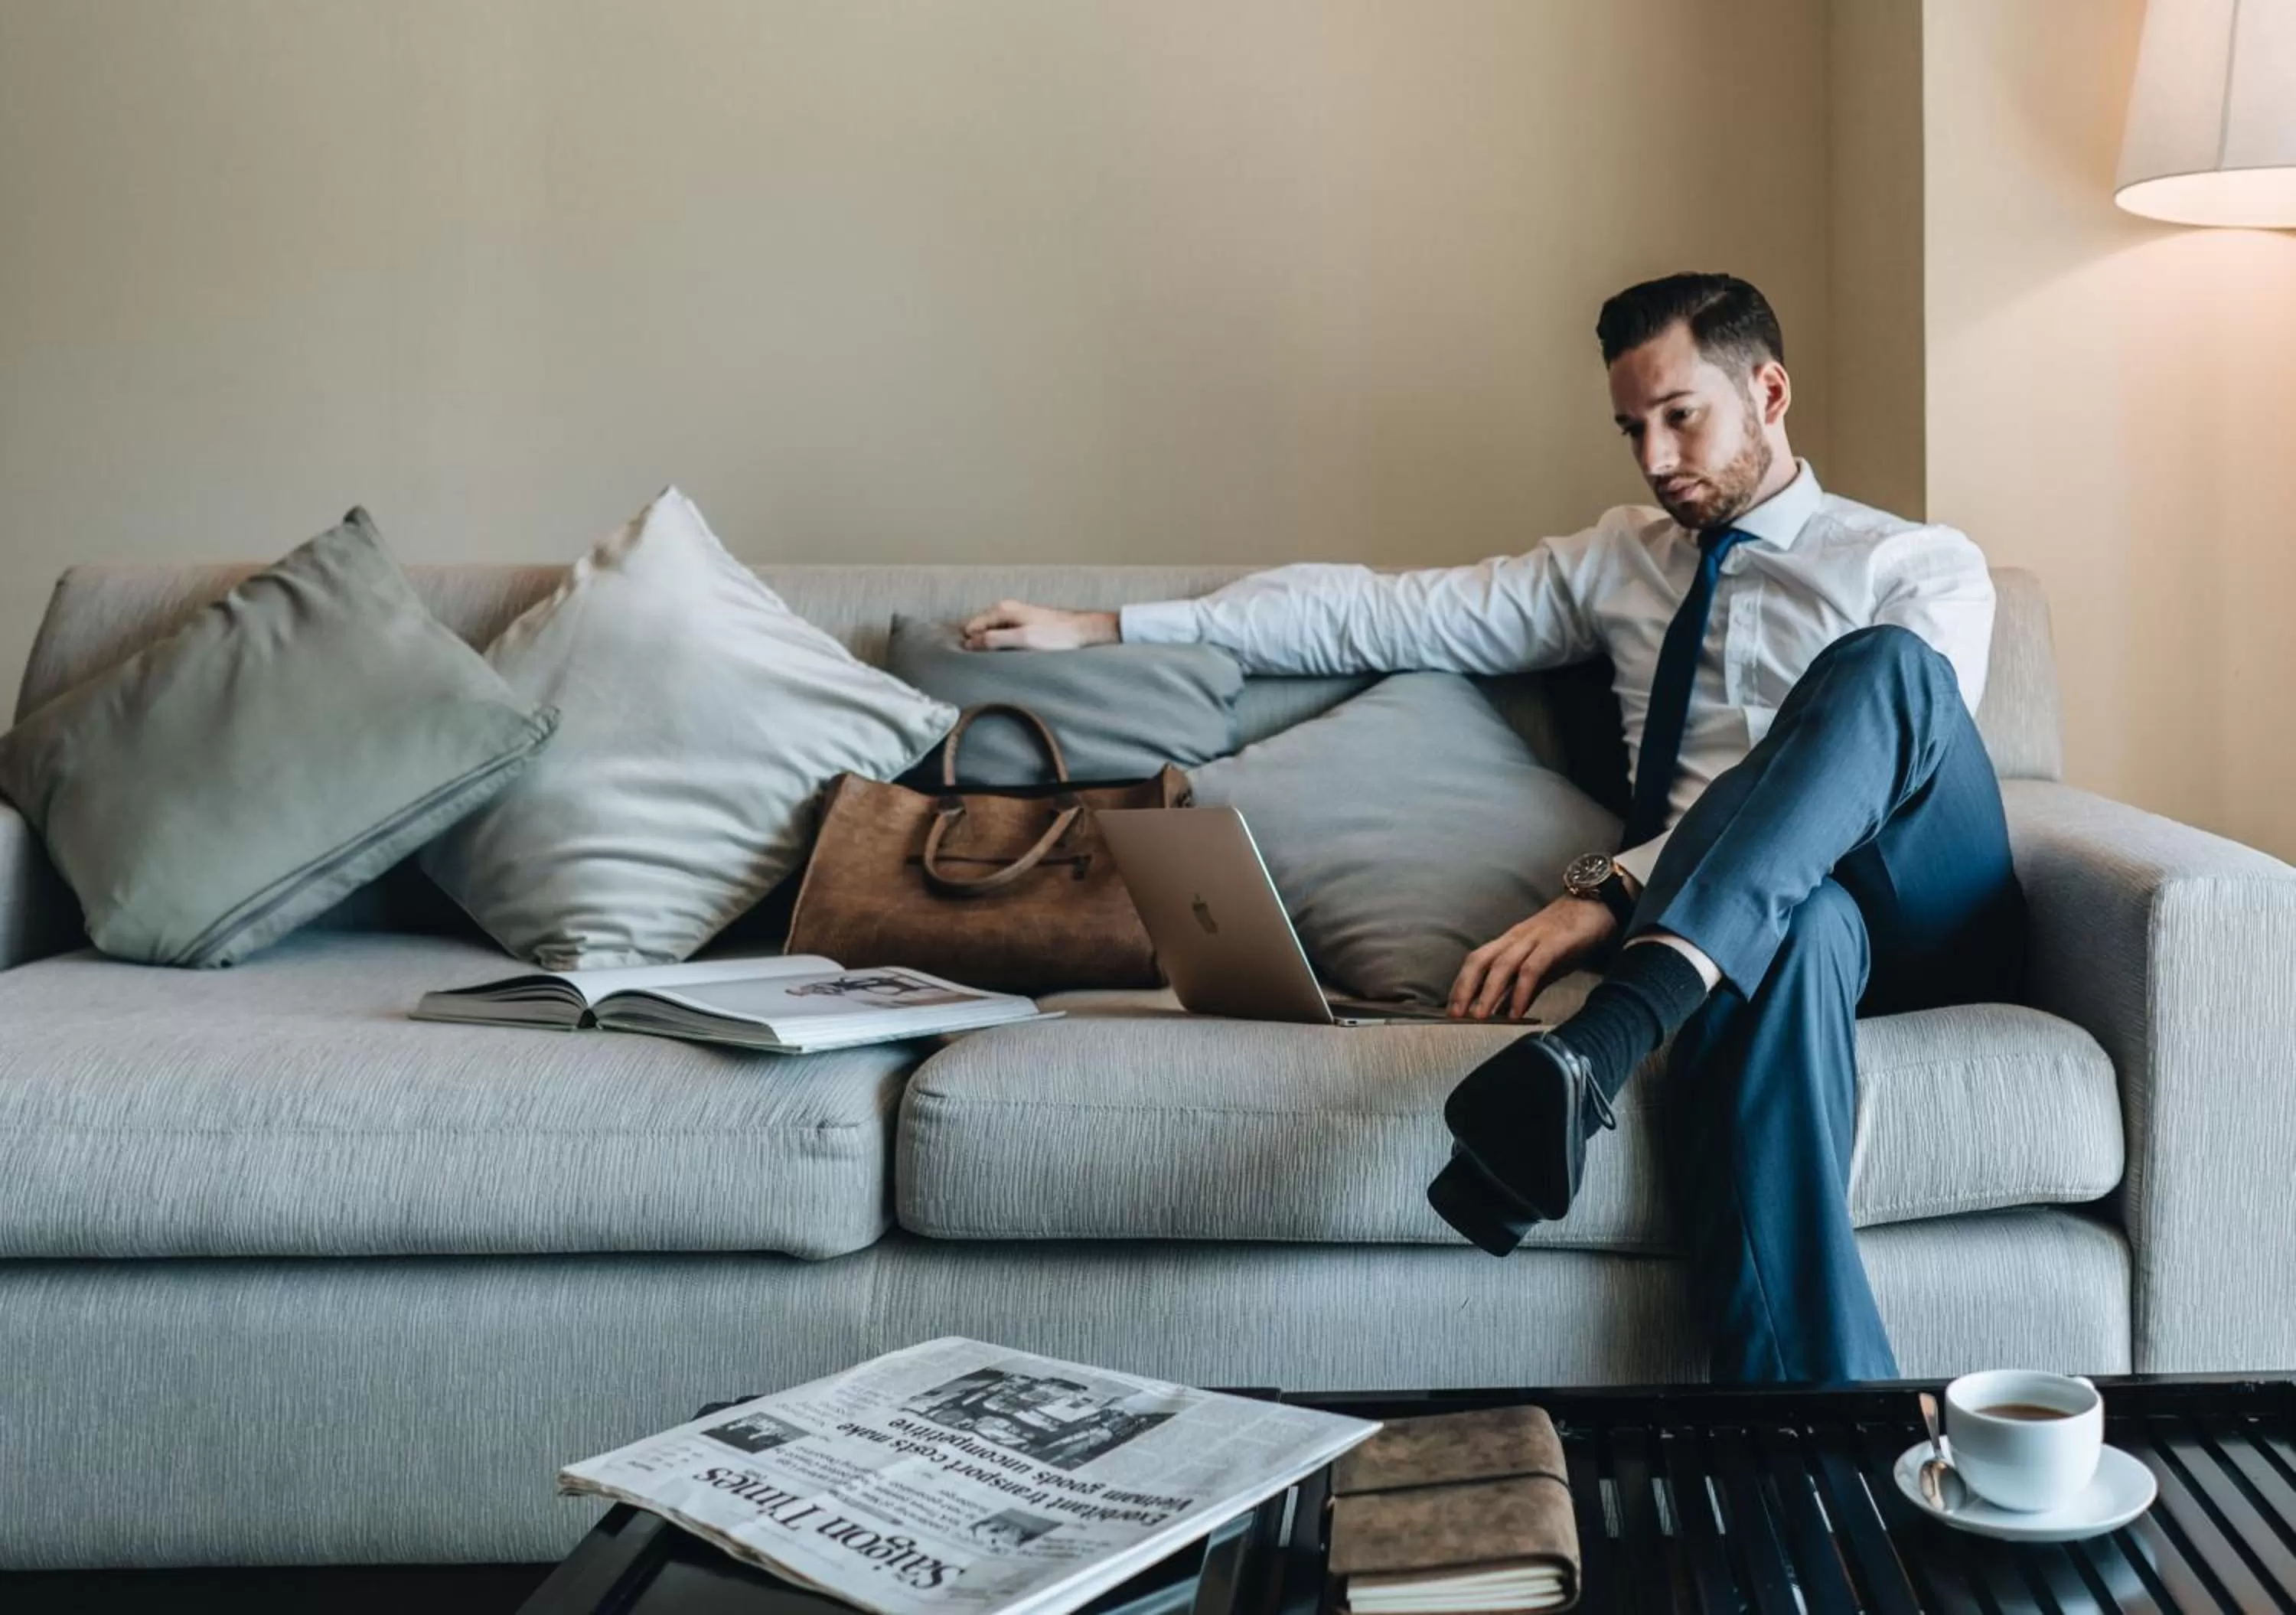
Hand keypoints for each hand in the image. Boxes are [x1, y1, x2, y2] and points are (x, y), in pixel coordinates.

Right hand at [961, 600, 1120, 650]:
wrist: (1081, 631)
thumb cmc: (1054, 636)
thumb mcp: (1022, 639)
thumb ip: (994, 640)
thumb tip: (968, 643)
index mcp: (1002, 610)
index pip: (971, 627)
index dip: (969, 644)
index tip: (971, 660)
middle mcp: (1006, 609)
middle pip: (980, 629)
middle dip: (978, 644)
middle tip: (982, 663)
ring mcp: (1015, 616)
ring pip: (992, 633)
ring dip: (991, 646)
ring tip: (995, 662)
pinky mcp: (1024, 625)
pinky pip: (1003, 635)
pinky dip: (1002, 645)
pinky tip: (1008, 656)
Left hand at [1448, 896, 1619, 1020]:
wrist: (1598, 905)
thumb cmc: (1568, 937)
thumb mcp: (1542, 965)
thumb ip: (1523, 987)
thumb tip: (1505, 1012)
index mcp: (1509, 942)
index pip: (1476, 961)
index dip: (1460, 984)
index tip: (1450, 1009)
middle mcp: (1516, 938)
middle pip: (1480, 960)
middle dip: (1464, 987)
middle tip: (1454, 1015)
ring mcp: (1535, 938)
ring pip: (1502, 964)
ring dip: (1487, 992)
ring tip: (1479, 1017)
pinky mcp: (1556, 943)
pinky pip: (1532, 968)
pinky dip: (1521, 990)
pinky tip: (1515, 1012)